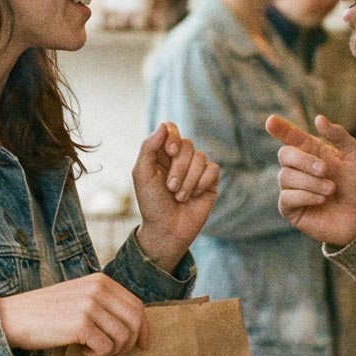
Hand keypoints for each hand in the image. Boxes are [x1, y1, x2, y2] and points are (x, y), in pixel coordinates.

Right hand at [0, 273, 148, 355]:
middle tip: (116, 354)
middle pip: (135, 321)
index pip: (136, 305)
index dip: (144, 328)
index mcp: (101, 280)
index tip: (142, 345)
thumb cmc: (47, 313)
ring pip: (123, 337)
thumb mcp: (79, 296)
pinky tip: (82, 351)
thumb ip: (104, 303)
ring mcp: (89, 305)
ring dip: (112, 351)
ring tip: (93, 351)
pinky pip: (106, 348)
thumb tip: (135, 326)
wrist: (14, 318)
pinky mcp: (80, 324)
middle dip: (131, 343)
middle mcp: (98, 289)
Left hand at [132, 122, 218, 272]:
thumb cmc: (151, 204)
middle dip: (179, 168)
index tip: (170, 151)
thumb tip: (164, 125)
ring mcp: (196, 168)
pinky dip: (202, 182)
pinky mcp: (210, 180)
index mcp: (161, 153)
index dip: (173, 136)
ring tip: (179, 197)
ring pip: (200, 157)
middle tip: (170, 188)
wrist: (167, 230)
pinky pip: (212, 169)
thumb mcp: (142, 175)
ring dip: (188, 180)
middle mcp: (179, 158)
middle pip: (187, 144)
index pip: (171, 129)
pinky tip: (194, 196)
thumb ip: (149, 148)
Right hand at [266, 114, 355, 247]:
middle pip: (285, 155)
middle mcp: (299, 169)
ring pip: (285, 177)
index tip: (271, 121)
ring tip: (331, 189)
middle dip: (303, 160)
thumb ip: (338, 136)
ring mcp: (293, 189)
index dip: (280, 129)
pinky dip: (305, 196)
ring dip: (311, 182)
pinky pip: (286, 197)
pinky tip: (322, 199)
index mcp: (313, 153)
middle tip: (325, 170)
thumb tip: (318, 119)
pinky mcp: (291, 209)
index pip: (291, 137)